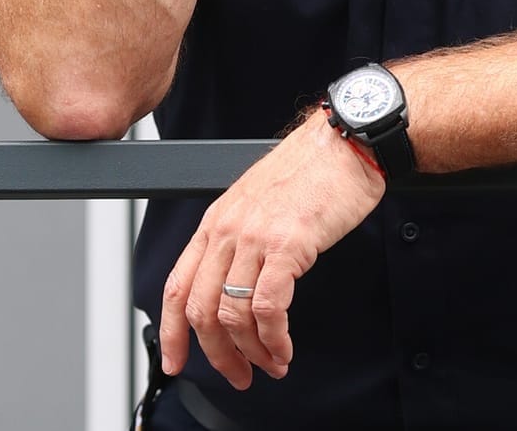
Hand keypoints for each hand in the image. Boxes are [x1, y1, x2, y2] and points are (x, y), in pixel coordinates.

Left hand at [159, 112, 385, 388]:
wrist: (345, 142)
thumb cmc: (311, 170)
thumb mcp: (258, 202)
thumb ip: (241, 239)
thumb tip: (237, 285)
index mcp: (216, 222)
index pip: (177, 286)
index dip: (171, 332)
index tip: (175, 361)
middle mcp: (228, 230)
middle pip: (202, 310)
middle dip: (218, 355)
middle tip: (239, 374)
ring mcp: (255, 237)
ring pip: (233, 314)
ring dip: (252, 351)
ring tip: (272, 363)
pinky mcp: (288, 244)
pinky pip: (269, 306)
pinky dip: (274, 338)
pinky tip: (285, 347)